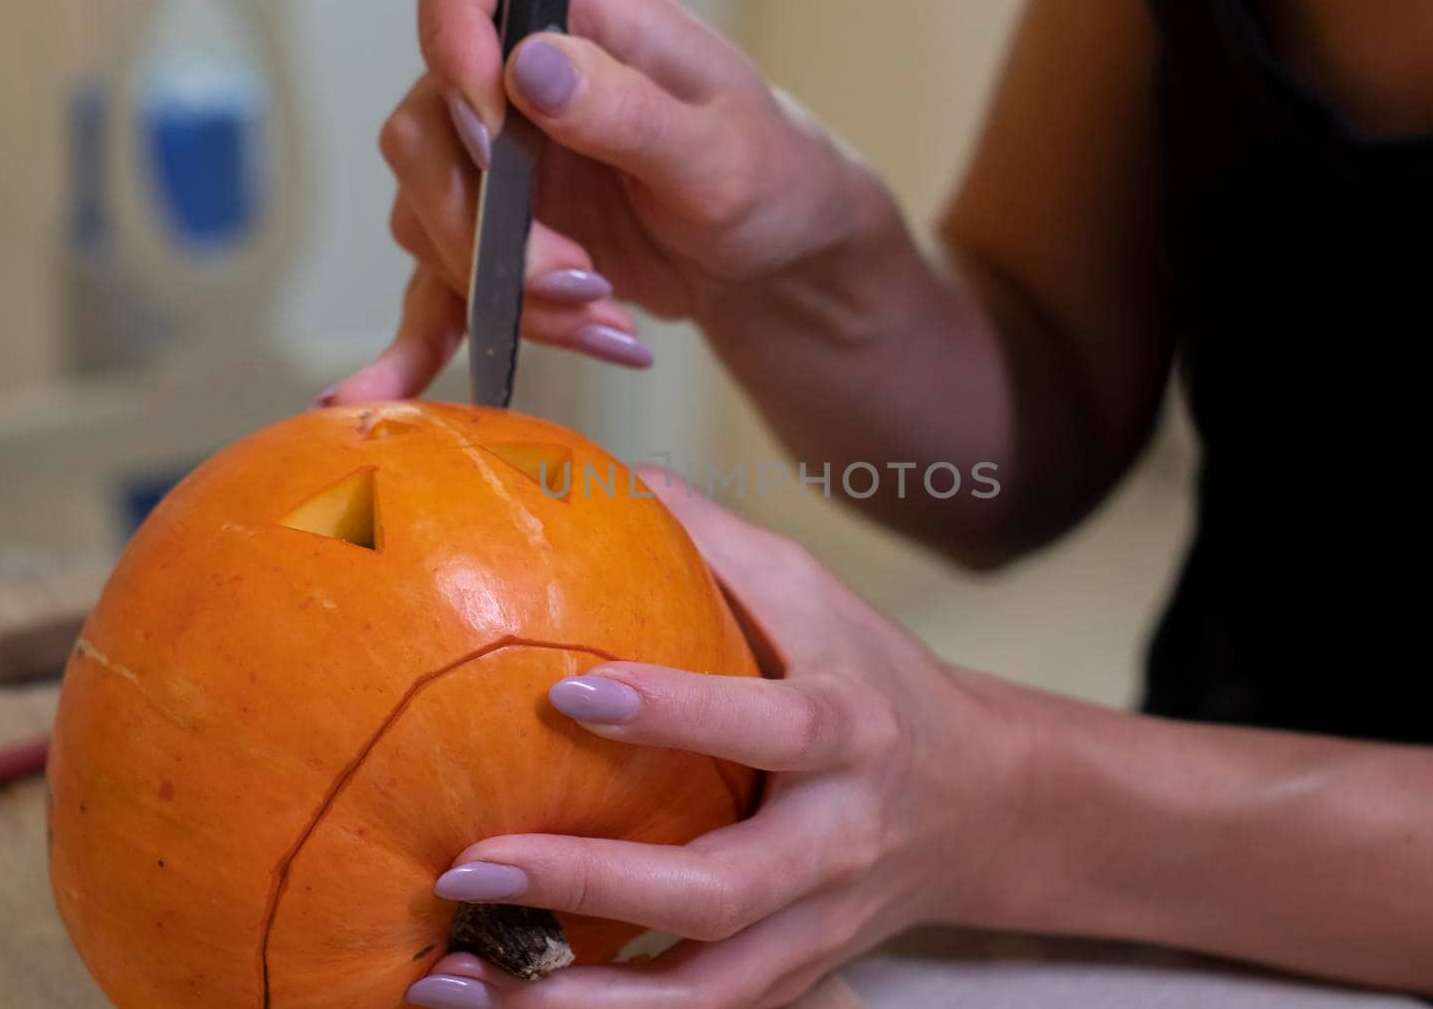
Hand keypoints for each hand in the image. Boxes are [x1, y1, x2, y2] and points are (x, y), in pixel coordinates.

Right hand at [327, 0, 868, 404]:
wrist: (774, 256)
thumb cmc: (770, 178)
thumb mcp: (719, 148)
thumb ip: (628, 108)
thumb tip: (529, 66)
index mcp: (578, 15)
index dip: (450, 38)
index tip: (492, 132)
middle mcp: (517, 77)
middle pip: (428, 134)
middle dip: (491, 230)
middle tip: (581, 279)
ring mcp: (498, 159)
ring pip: (434, 222)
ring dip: (509, 293)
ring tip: (605, 321)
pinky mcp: (495, 235)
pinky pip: (435, 283)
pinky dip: (424, 337)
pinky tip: (398, 385)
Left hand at [403, 473, 1014, 1007]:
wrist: (980, 806)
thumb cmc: (880, 681)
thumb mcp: (823, 598)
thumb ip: (722, 546)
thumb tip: (610, 476)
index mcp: (851, 733)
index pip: (775, 726)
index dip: (681, 712)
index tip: (568, 693)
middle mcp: (836, 845)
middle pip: (724, 891)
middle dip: (596, 885)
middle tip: (470, 867)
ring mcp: (816, 928)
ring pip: (706, 995)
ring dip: (578, 1005)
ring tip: (452, 982)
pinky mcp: (793, 981)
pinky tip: (507, 1006)